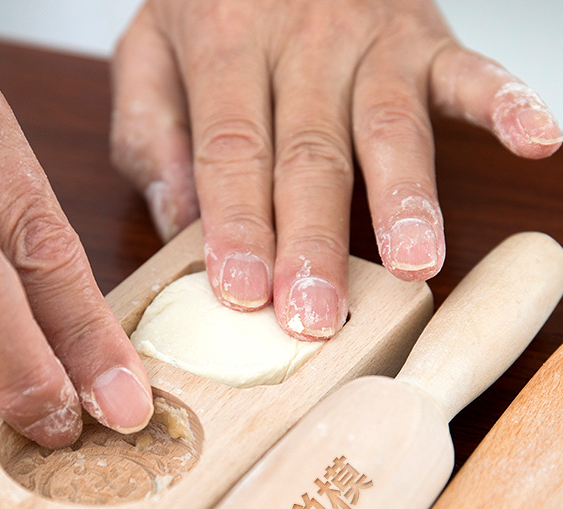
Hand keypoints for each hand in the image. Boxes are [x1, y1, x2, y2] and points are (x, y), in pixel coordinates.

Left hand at [111, 0, 561, 338]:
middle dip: (313, 242)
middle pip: (309, 156)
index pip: (231, 150)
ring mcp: (370, 38)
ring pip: (389, 127)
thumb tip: (178, 220)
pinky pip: (469, 70)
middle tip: (316, 313)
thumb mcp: (149, 53)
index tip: (243, 292)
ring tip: (411, 265)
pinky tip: (536, 138)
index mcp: (224, 44)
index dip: (237, 225)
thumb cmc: (208, 3)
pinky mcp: (423, 36)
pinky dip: (505, 103)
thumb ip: (149, 133)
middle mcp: (302, 41)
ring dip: (403, 199)